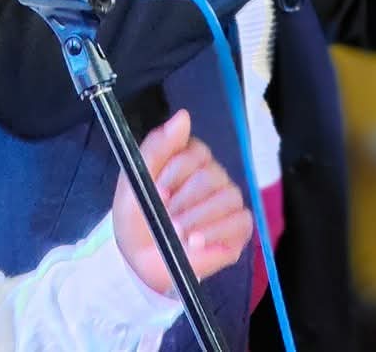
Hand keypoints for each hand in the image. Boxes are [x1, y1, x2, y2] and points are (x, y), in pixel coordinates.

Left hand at [112, 110, 253, 296]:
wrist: (138, 261)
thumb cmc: (136, 219)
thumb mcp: (135, 181)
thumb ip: (157, 147)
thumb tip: (183, 116)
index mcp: (188, 159)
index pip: (196, 151)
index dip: (175, 173)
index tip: (157, 191)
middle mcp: (212, 175)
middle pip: (210, 176)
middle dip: (183, 200)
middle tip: (165, 216)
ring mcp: (228, 202)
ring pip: (227, 198)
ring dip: (197, 218)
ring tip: (177, 233)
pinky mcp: (238, 229)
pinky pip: (240, 221)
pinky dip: (215, 232)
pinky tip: (195, 242)